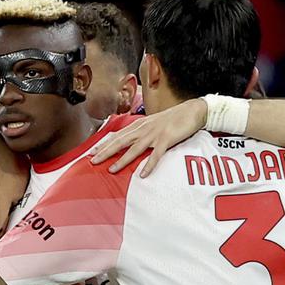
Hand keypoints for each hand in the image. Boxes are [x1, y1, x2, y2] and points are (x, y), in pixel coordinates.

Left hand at [91, 98, 206, 176]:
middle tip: (92, 161)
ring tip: (111, 170)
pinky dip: (149, 164)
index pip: (117, 135)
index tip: (91, 151)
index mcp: (140, 125)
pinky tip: (143, 174)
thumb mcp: (153, 123)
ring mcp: (155, 134)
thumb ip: (142, 131)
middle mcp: (144, 129)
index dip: (104, 143)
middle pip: (121, 141)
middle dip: (106, 151)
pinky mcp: (167, 139)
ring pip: (135, 148)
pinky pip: (157, 154)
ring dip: (122, 160)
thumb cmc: (173, 118)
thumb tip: (131, 139)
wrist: (192, 110)